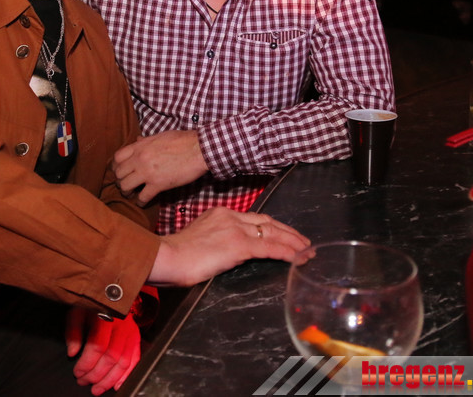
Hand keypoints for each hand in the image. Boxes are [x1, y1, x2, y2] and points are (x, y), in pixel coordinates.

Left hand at [65, 307, 140, 394]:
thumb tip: (72, 353)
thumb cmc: (94, 302)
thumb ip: (73, 331)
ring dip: (109, 380)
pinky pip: (135, 360)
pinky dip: (126, 375)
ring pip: (123, 362)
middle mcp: (121, 326)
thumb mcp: (78, 310)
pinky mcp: (136, 337)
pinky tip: (117, 385)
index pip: (98, 346)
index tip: (77, 372)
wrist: (113, 291)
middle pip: (111, 357)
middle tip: (84, 382)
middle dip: (96, 375)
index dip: (87, 363)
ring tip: (97, 389)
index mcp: (106, 316)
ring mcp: (131, 332)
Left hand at [113, 130, 207, 204]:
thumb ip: (146, 141)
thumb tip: (138, 140)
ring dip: (127, 191)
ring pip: (125, 186)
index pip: (117, 157)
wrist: (199, 149)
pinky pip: (142, 197)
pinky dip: (141, 202)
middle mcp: (140, 159)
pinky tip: (142, 202)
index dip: (116, 166)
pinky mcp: (158, 184)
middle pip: (119, 173)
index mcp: (140, 146)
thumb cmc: (183, 140)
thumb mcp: (160, 136)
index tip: (120, 171)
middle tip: (125, 184)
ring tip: (131, 193)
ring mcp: (147, 172)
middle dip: (120, 180)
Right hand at [148, 207, 310, 287]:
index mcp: (220, 214)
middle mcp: (230, 216)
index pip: (254, 218)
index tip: (286, 235)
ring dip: (293, 242)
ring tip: (307, 251)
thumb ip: (218, 242)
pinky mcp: (238, 245)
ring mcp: (235, 229)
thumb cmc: (175, 256)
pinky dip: (287, 252)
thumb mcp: (200, 241)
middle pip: (268, 222)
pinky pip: (270, 248)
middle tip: (304, 243)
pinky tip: (298, 258)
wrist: (166, 257)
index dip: (274, 227)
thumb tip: (231, 254)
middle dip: (289, 233)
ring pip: (273, 233)